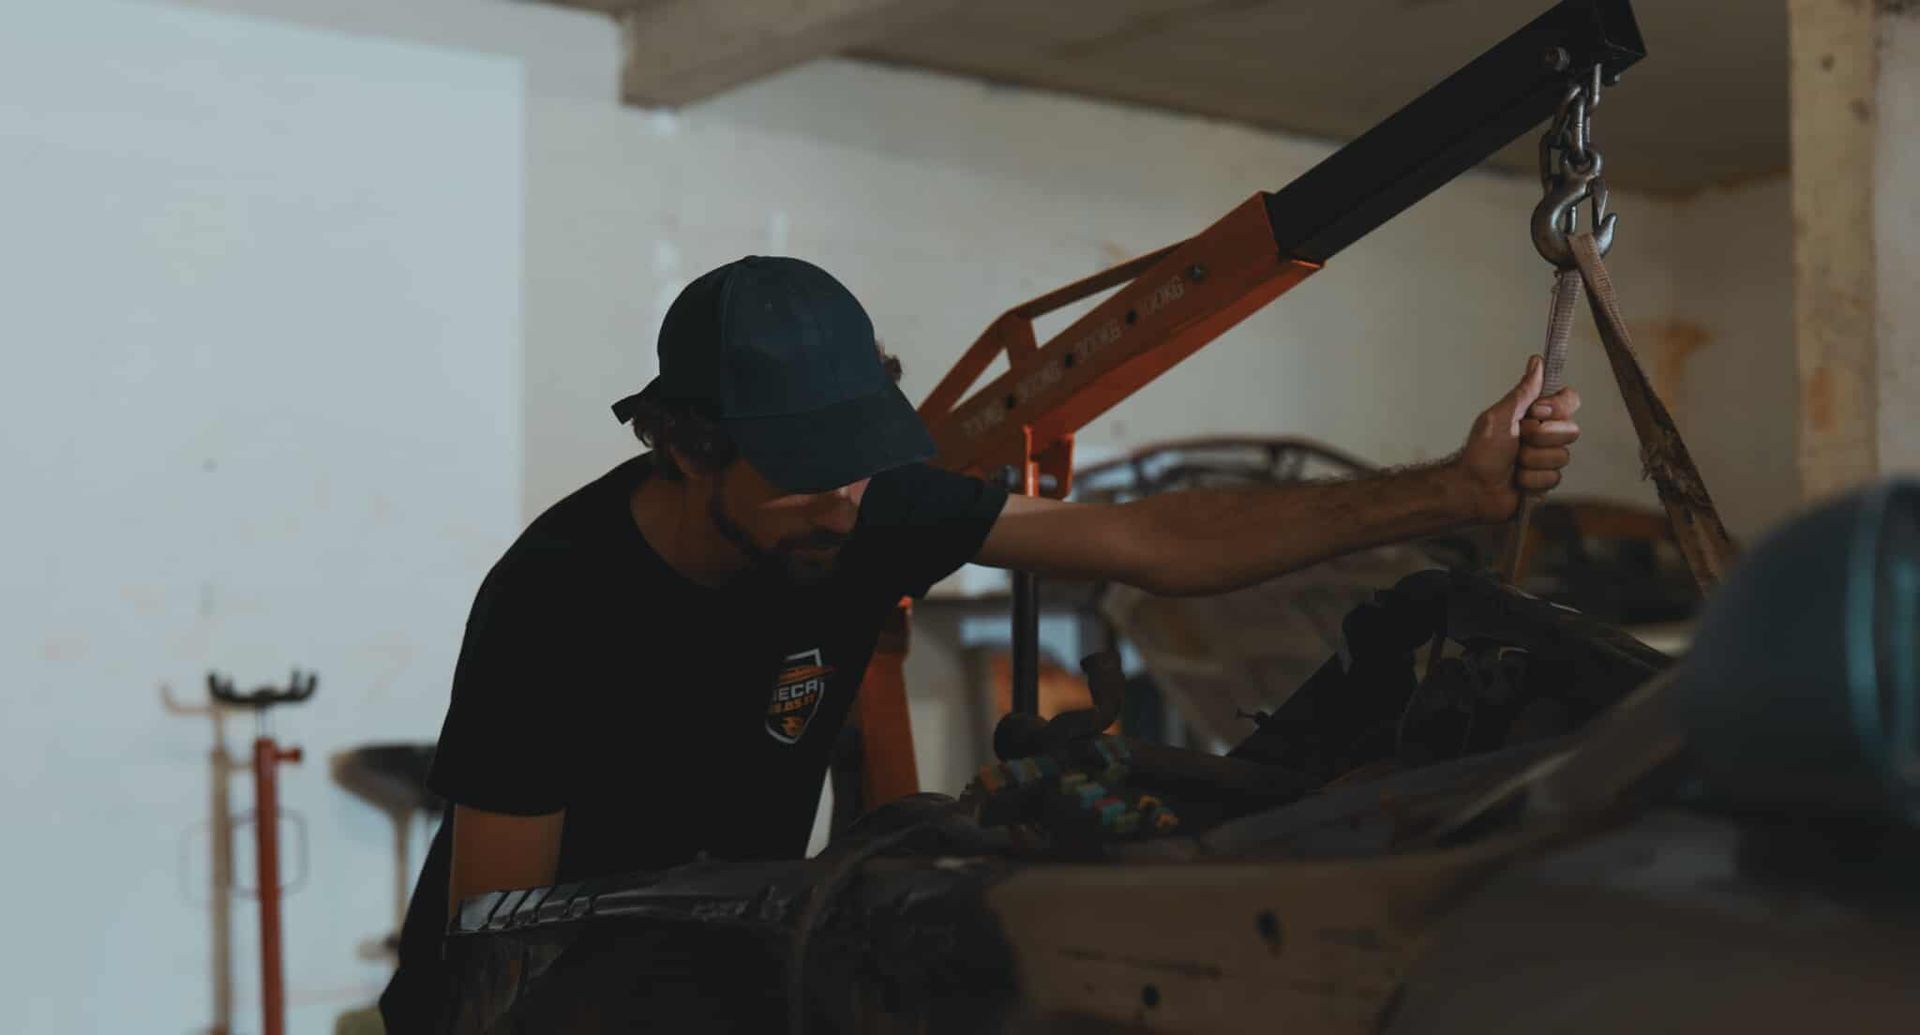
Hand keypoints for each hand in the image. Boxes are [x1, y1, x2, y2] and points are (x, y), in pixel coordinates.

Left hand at [1452, 355, 1582, 522]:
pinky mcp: (1546, 480)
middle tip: (1518, 442)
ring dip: (1531, 461)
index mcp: (1536, 415)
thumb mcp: (1499, 416)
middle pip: (1571, 430)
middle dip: (1539, 438)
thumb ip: (1523, 392)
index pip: (1570, 400)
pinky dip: (1530, 480)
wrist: (1473, 487)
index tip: (1535, 412)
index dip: (1558, 408)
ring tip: (1513, 463)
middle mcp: (1546, 435)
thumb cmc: (1480, 451)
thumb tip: (1537, 362)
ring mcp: (1547, 458)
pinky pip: (1554, 478)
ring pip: (1562, 457)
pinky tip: (1517, 480)